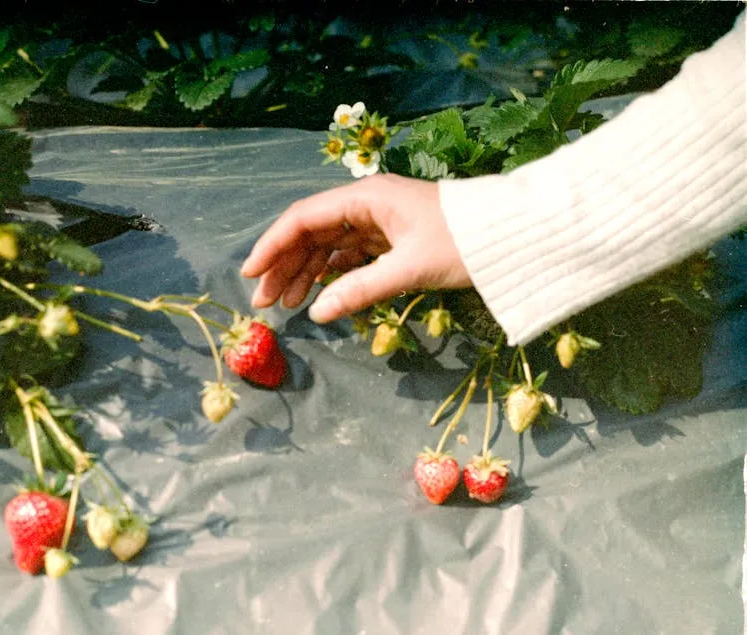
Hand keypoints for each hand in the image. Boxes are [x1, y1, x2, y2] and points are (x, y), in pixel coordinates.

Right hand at [240, 173, 471, 322]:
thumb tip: (317, 314)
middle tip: (264, 302)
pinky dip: (332, 275)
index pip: (304, 218)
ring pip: (328, 245)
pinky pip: (349, 254)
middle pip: (311, 233)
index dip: (273, 245)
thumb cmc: (464, 243)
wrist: (512, 235)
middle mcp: (366, 204)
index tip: (251, 273)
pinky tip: (318, 294)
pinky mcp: (391, 238)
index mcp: (366, 198)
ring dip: (305, 273)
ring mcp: (378, 220)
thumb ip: (361, 290)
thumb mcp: (410, 269)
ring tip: (286, 305)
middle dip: (284, 266)